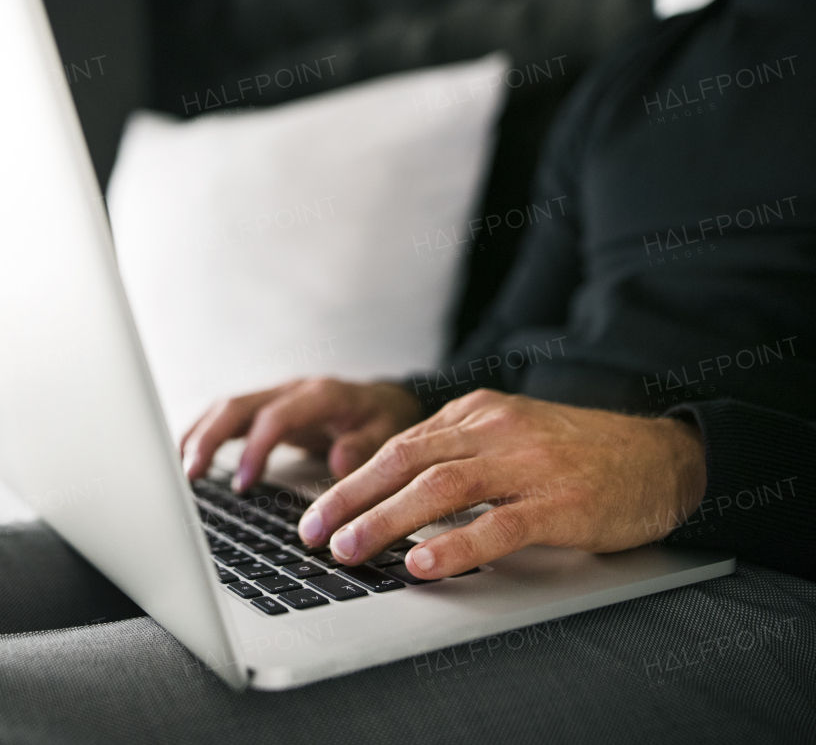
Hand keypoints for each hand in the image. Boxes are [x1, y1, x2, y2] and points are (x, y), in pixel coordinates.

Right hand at [180, 378, 422, 491]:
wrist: (386, 400)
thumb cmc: (385, 419)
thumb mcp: (388, 434)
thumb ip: (365, 447)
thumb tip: (339, 463)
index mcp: (321, 394)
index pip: (275, 417)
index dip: (255, 449)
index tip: (242, 484)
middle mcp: (292, 389)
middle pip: (239, 406)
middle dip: (209, 438)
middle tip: (190, 474)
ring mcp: (277, 395)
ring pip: (227, 407)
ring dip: (200, 435)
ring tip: (180, 468)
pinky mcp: (267, 407)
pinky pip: (230, 416)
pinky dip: (206, 433)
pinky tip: (190, 456)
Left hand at [296, 389, 707, 578]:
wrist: (663, 455)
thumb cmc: (578, 452)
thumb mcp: (509, 432)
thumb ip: (456, 450)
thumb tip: (391, 485)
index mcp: (476, 412)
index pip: (398, 445)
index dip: (352, 480)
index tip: (317, 513)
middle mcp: (496, 429)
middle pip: (405, 460)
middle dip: (350, 498)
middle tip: (312, 533)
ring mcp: (528, 464)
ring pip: (441, 487)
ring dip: (386, 520)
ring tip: (349, 550)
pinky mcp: (560, 503)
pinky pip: (498, 524)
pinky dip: (456, 546)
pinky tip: (423, 564)